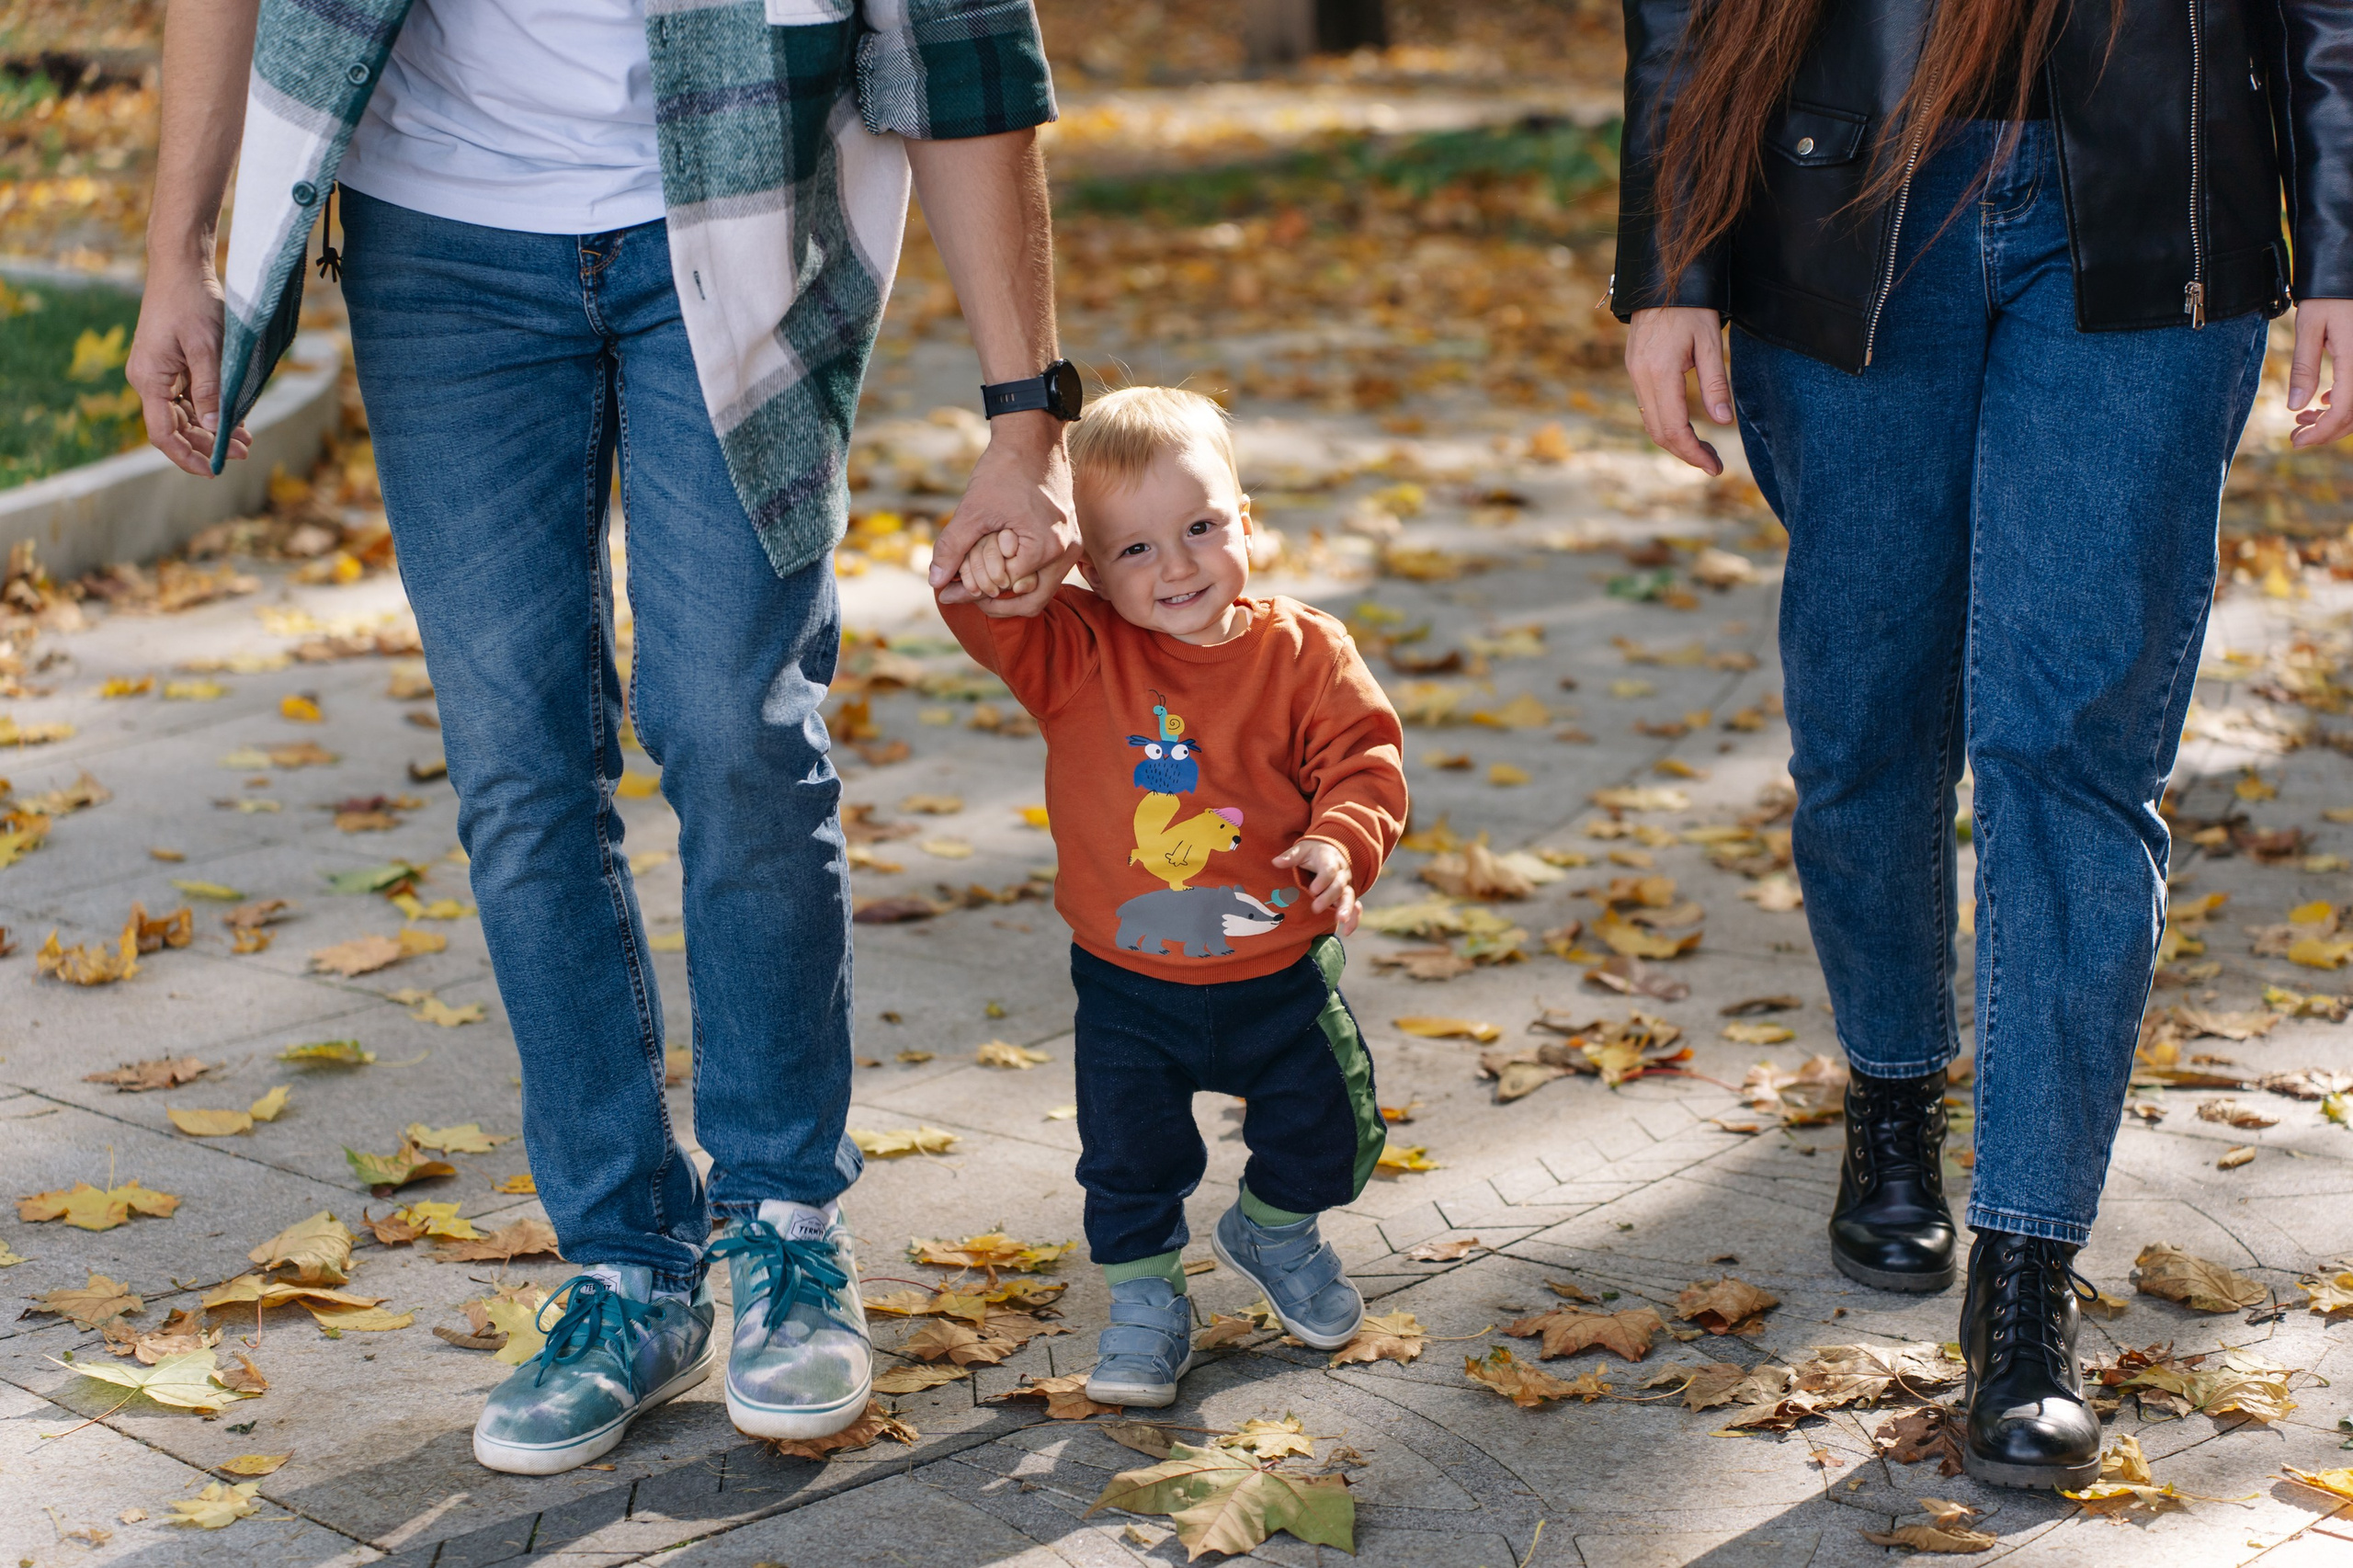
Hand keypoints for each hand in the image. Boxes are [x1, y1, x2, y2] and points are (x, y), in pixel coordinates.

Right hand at [127, 262, 250, 475]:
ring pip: (186, 413)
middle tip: (245, 452)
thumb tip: (215, 428)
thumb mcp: (206, 348)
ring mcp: (161, 372)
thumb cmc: (192, 300)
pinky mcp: (173, 364)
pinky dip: (213, 408)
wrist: (181, 265)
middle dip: (209, 443)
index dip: (188, 455)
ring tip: (246, 440)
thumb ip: (210, 390)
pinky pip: (192, 396)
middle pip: (177, 427)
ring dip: (214, 428)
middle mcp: (149, 379)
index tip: (215, 470)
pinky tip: (237, 418)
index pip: (163, 434)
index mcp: (149, 379)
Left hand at [930, 412, 1076, 617]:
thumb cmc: (1004, 471)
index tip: (948, 592)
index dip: (974, 592)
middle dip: (996, 604)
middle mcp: (1066, 552)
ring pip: (1040, 589)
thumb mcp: (972, 510)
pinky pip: (1046, 572)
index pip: (1006, 587)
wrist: (1033, 439)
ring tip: (977, 585)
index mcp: (1045, 546)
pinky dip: (1021, 575)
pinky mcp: (1068, 539)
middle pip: (1031, 601)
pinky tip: (996, 567)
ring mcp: (1071, 546)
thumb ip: (952, 548)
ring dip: (1009, 591)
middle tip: (965, 598)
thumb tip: (934, 582)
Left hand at [1274, 838, 1358, 934]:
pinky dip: (1354, 919)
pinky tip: (1347, 931)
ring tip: (1340, 920)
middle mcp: (1341, 873)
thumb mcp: (1301, 850)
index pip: (1329, 870)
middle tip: (1316, 908)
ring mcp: (1346, 885)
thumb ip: (1291, 856)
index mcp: (1329, 860)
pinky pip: (1355, 908)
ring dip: (1346, 908)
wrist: (1330, 851)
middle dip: (1329, 897)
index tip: (1313, 890)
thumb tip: (1276, 862)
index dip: (1323, 880)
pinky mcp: (1347, 896)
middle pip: (1339, 886)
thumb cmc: (1312, 853)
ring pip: (1350, 897)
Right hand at [1625, 306, 1730, 474]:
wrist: (1660, 276)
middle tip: (1713, 463)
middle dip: (1685, 453)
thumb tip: (1723, 422)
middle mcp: (1640, 377)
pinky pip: (1646, 407)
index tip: (1716, 467)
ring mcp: (1634, 373)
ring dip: (1674, 441)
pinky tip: (1685, 425)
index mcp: (1659, 373)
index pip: (1674, 428)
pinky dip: (1665, 424)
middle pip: (1658, 432)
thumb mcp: (1710, 342)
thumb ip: (1715, 383)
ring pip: (1650, 422)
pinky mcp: (1634, 368)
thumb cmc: (1691, 305)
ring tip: (1702, 448)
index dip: (1694, 453)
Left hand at [2290, 299, 2352, 448]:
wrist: (2348, 270)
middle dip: (2326, 430)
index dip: (2321, 431)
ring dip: (2334, 418)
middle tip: (2295, 436)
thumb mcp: (2309, 327)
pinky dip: (2344, 402)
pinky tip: (2322, 401)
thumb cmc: (2328, 294)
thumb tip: (2295, 407)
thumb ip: (2304, 368)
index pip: (2343, 409)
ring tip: (2303, 419)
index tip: (2296, 441)